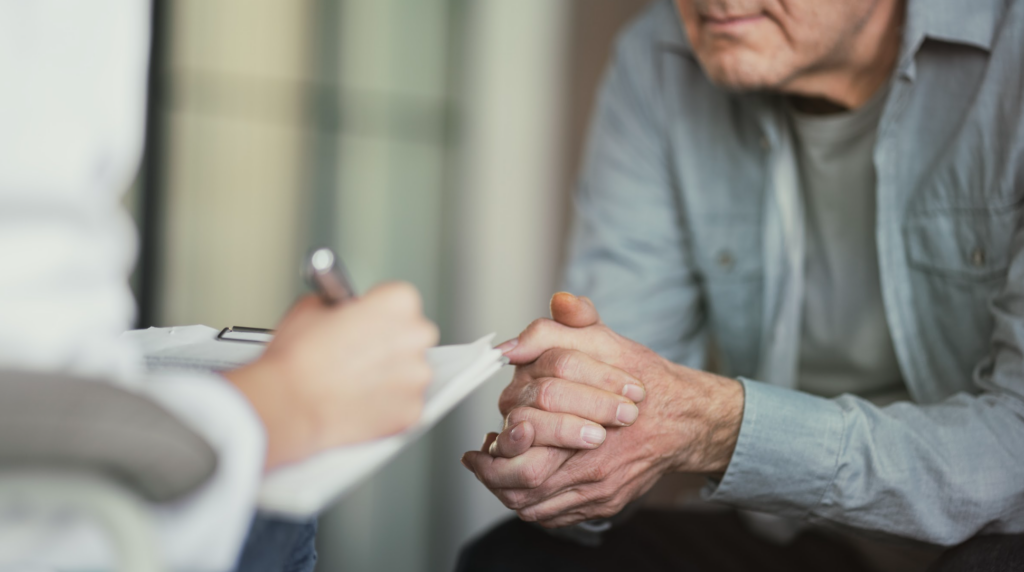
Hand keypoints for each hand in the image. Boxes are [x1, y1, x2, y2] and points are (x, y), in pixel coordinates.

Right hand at [226, 282, 438, 468]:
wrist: (288, 406)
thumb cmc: (297, 360)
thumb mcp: (311, 307)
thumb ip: (339, 304)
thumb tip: (341, 311)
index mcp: (398, 302)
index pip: (400, 300)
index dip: (377, 311)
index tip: (365, 321)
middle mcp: (416, 336)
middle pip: (412, 334)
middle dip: (390, 343)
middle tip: (358, 353)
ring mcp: (417, 377)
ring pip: (410, 372)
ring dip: (390, 375)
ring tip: (354, 381)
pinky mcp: (411, 411)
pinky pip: (404, 404)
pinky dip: (387, 406)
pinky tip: (359, 402)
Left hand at [461, 293, 743, 526]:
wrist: (684, 417)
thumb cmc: (642, 377)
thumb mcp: (605, 340)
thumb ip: (560, 329)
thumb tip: (515, 342)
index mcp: (587, 424)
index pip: (525, 443)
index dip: (498, 447)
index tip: (480, 443)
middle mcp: (593, 465)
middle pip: (525, 483)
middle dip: (494, 475)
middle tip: (477, 462)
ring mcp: (599, 490)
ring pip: (536, 504)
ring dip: (508, 491)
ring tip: (492, 474)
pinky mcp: (605, 504)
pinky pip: (556, 516)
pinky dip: (533, 505)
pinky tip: (522, 486)